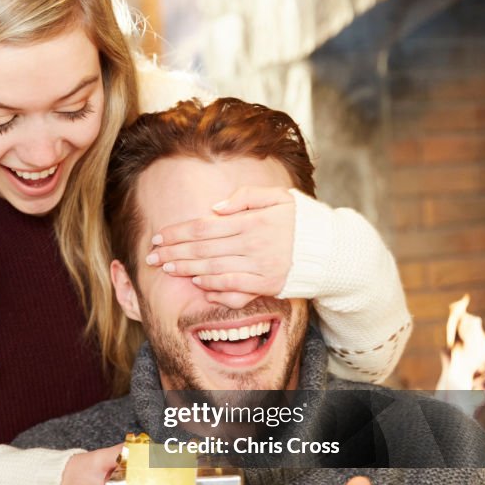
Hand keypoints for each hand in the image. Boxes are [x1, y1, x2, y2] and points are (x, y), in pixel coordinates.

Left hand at [146, 187, 294, 309]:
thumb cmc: (301, 220)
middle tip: (152, 257)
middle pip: (203, 249)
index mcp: (253, 219)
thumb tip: (215, 207)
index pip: (205, 226)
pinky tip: (198, 284)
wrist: (332, 250)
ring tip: (167, 269)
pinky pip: (233, 288)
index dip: (178, 233)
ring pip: (214, 269)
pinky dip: (213, 287)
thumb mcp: (279, 196)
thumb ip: (246, 196)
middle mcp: (253, 243)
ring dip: (186, 270)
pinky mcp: (267, 285)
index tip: (159, 237)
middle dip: (173, 252)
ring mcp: (260, 265)